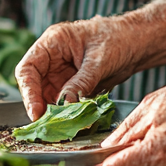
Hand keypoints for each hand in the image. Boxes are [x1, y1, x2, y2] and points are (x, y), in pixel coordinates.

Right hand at [15, 17, 149, 119]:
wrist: (137, 42)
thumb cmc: (118, 39)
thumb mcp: (99, 60)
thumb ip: (82, 82)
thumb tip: (65, 103)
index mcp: (53, 43)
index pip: (28, 68)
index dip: (28, 91)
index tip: (36, 111)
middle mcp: (53, 59)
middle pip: (34, 86)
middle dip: (39, 106)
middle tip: (47, 125)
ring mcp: (62, 74)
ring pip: (47, 97)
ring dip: (52, 113)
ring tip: (59, 127)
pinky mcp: (73, 86)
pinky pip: (63, 103)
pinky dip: (66, 114)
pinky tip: (72, 123)